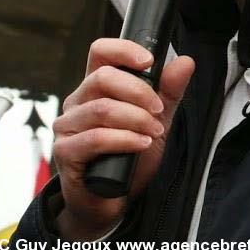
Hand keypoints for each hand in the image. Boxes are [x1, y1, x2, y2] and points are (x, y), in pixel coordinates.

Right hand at [51, 38, 193, 238]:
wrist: (112, 199)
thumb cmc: (130, 156)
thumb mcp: (158, 120)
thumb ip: (169, 92)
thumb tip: (185, 62)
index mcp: (97, 87)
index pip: (101, 52)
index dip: (124, 50)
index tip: (149, 61)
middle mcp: (78, 101)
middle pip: (102, 78)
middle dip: (139, 91)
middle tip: (159, 110)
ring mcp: (68, 126)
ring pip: (102, 109)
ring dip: (136, 119)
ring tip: (154, 132)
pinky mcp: (65, 151)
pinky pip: (94, 138)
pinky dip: (124, 140)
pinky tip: (140, 144)